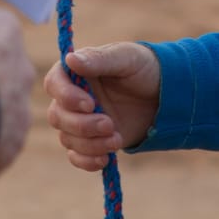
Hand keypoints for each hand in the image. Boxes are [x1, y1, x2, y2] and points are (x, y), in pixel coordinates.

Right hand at [43, 42, 161, 171]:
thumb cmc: (144, 68)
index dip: (66, 96)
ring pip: (67, 138)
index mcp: (76, 72)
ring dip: (90, 143)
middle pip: (58, 116)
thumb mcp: (126, 58)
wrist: (165, 96)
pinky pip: (76, 156)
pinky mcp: (91, 141)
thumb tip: (70, 59)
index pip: (54, 83)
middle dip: (82, 125)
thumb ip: (99, 59)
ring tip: (116, 139)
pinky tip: (105, 159)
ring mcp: (81, 121)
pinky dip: (87, 161)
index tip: (90, 104)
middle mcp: (72, 98)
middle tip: (109, 124)